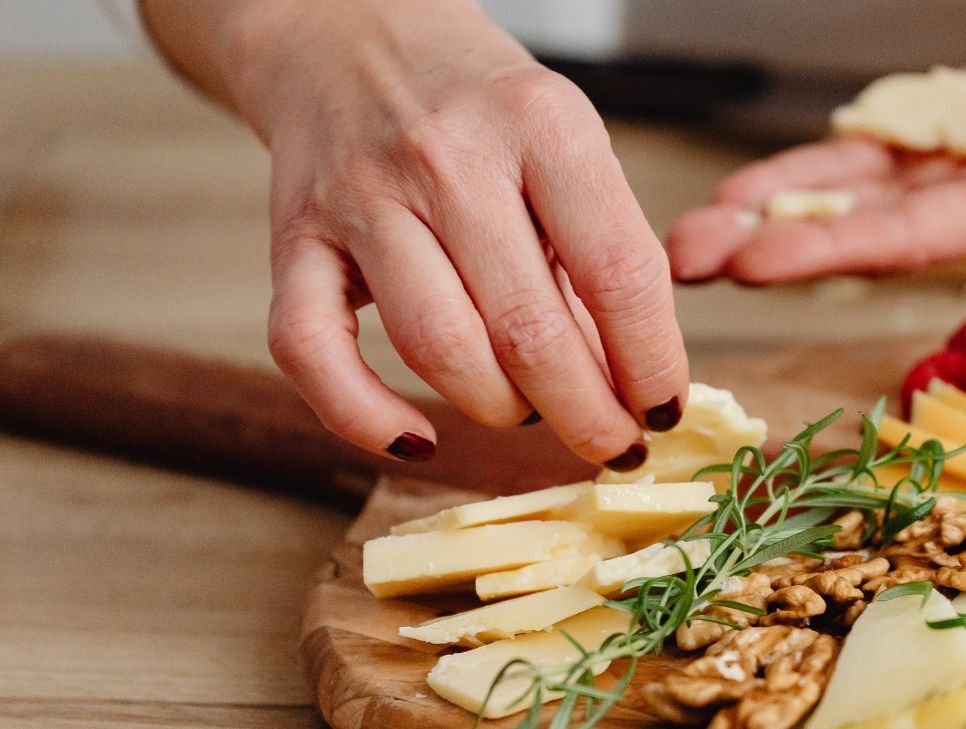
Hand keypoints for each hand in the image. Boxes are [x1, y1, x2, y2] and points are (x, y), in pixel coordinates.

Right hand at [209, 1, 687, 466]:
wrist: (346, 32)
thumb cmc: (479, 107)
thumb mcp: (565, 144)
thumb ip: (598, 249)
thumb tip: (633, 383)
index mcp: (542, 125)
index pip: (620, 272)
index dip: (652, 363)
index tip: (664, 411)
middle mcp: (449, 157)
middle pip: (530, 330)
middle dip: (587, 414)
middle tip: (613, 444)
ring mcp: (363, 198)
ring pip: (439, 350)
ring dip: (499, 411)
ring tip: (531, 414)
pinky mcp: (294, 237)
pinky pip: (314, 352)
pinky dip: (364, 417)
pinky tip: (417, 441)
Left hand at [667, 0, 965, 282]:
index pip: (931, 233)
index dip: (843, 250)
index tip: (758, 262)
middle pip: (876, 237)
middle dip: (780, 251)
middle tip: (682, 264)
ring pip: (862, 208)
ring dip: (778, 223)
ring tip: (691, 239)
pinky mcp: (962, 140)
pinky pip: (875, 167)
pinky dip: (812, 179)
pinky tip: (749, 192)